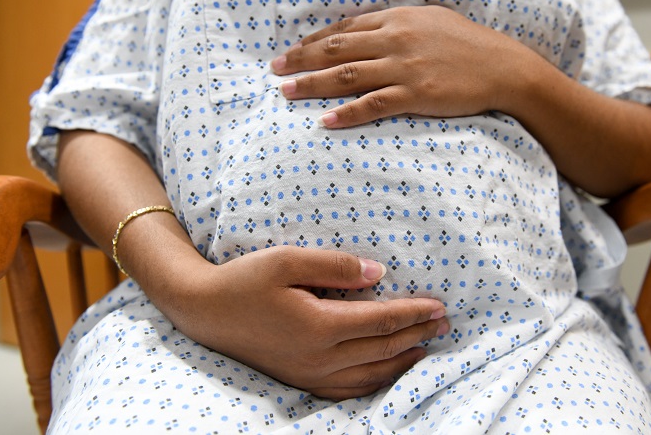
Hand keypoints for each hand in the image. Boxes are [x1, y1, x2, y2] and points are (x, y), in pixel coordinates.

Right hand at [170, 246, 447, 399]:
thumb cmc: (244, 280)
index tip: (439, 305)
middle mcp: (319, 356)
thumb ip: (335, 266)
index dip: (413, 313)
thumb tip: (378, 273)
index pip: (381, 321)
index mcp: (319, 325)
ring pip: (370, 374)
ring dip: (402, 361)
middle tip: (445, 323)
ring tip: (426, 347)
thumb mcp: (287, 260)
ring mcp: (309, 373)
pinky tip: (386, 372)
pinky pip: (348, 389)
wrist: (204, 312)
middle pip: (383, 349)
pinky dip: (376, 381)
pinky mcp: (300, 380)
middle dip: (418, 335)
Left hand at [271, 5, 534, 127]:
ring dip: (312, 84)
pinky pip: (373, 104)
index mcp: (397, 18)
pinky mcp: (416, 93)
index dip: (314, 40)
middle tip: (275, 69)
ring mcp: (404, 67)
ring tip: (286, 92)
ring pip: (347, 75)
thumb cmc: (469, 44)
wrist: (504, 67)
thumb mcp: (431, 21)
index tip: (293, 51)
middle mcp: (395, 38)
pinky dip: (347, 113)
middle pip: (336, 48)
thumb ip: (398, 24)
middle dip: (301, 59)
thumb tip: (369, 30)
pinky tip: (326, 121)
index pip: (345, 27)